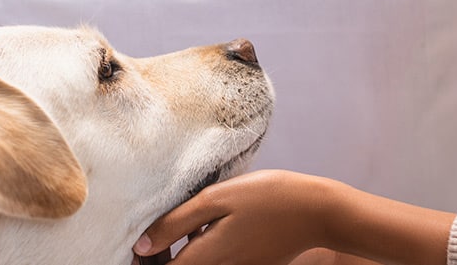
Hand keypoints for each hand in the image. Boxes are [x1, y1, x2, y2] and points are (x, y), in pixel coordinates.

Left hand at [133, 170, 331, 264]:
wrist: (317, 211)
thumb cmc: (268, 198)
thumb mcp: (217, 199)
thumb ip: (177, 222)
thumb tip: (143, 245)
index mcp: (207, 257)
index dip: (145, 261)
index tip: (140, 244)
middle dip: (161, 259)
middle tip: (155, 235)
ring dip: (182, 254)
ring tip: (180, 226)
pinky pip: (217, 264)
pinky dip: (204, 251)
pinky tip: (208, 227)